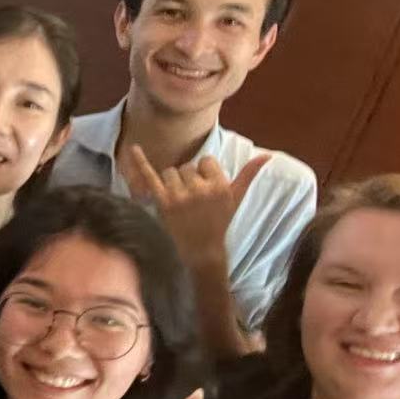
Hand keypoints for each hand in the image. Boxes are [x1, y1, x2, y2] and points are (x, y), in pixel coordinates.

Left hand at [123, 146, 270, 270]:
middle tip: (191, 201)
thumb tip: (266, 155)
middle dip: (188, 180)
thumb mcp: (236, 198)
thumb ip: (249, 174)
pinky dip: (140, 162)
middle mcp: (200, 188)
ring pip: (170, 172)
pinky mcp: (163, 202)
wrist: (200, 251)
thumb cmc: (218, 222)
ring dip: (172, 183)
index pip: (206, 161)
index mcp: (220, 185)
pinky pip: (150, 176)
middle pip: (187, 167)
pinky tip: (133, 148)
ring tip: (178, 202)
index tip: (204, 189)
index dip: (204, 173)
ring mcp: (180, 195)